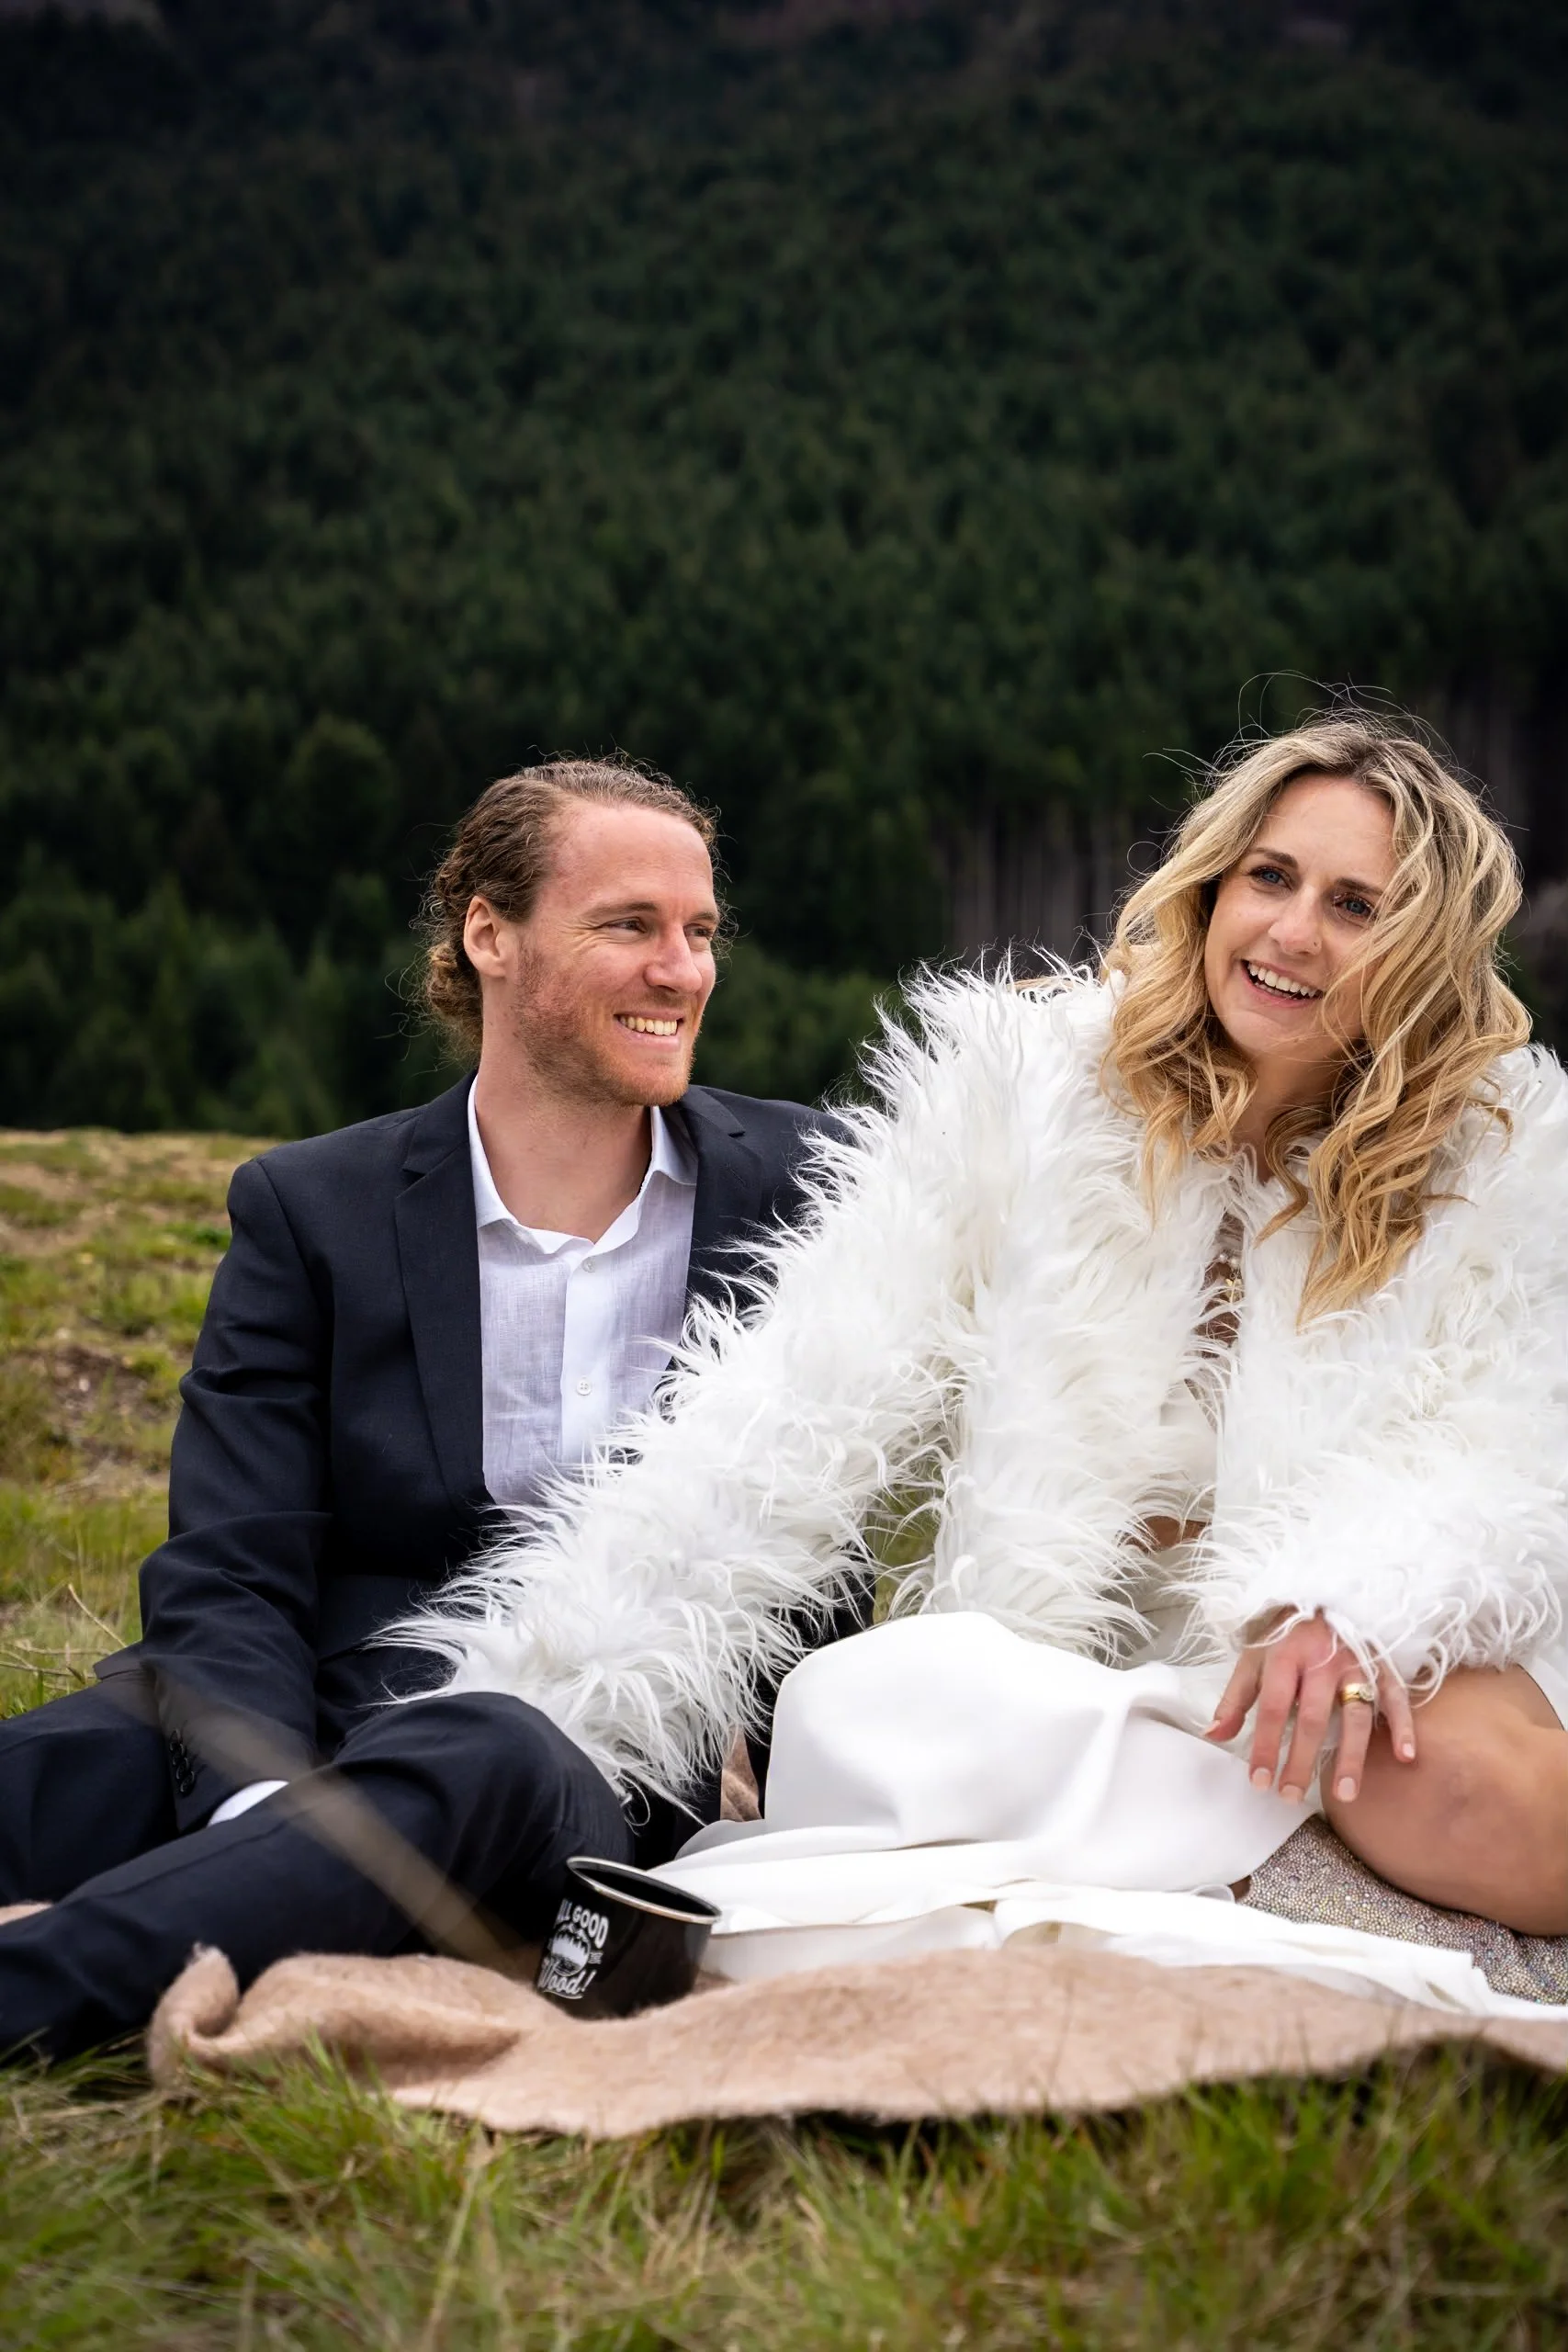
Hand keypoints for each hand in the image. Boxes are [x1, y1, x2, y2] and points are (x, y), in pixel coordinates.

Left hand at [1203, 1612, 1416, 1803]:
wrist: (1324, 1599)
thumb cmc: (1285, 1638)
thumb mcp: (1253, 1659)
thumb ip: (1235, 1699)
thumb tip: (1213, 1735)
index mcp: (1285, 1656)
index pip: (1272, 1708)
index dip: (1265, 1746)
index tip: (1259, 1781)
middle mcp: (1321, 1661)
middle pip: (1312, 1717)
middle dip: (1301, 1760)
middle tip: (1291, 1796)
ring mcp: (1356, 1665)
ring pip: (1355, 1714)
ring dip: (1351, 1756)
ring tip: (1345, 1793)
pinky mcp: (1382, 1667)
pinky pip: (1395, 1698)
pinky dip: (1403, 1726)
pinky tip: (1404, 1756)